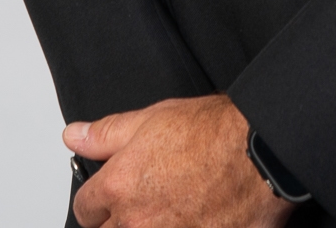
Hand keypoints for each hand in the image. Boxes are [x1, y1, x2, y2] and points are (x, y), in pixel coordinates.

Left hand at [66, 94, 297, 227]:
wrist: (261, 153)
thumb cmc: (214, 134)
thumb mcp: (150, 119)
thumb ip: (105, 134)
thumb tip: (75, 136)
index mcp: (117, 189)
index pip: (85, 209)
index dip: (100, 198)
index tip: (115, 194)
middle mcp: (136, 223)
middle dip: (121, 220)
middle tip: (150, 202)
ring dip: (150, 226)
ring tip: (175, 212)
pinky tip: (197, 220)